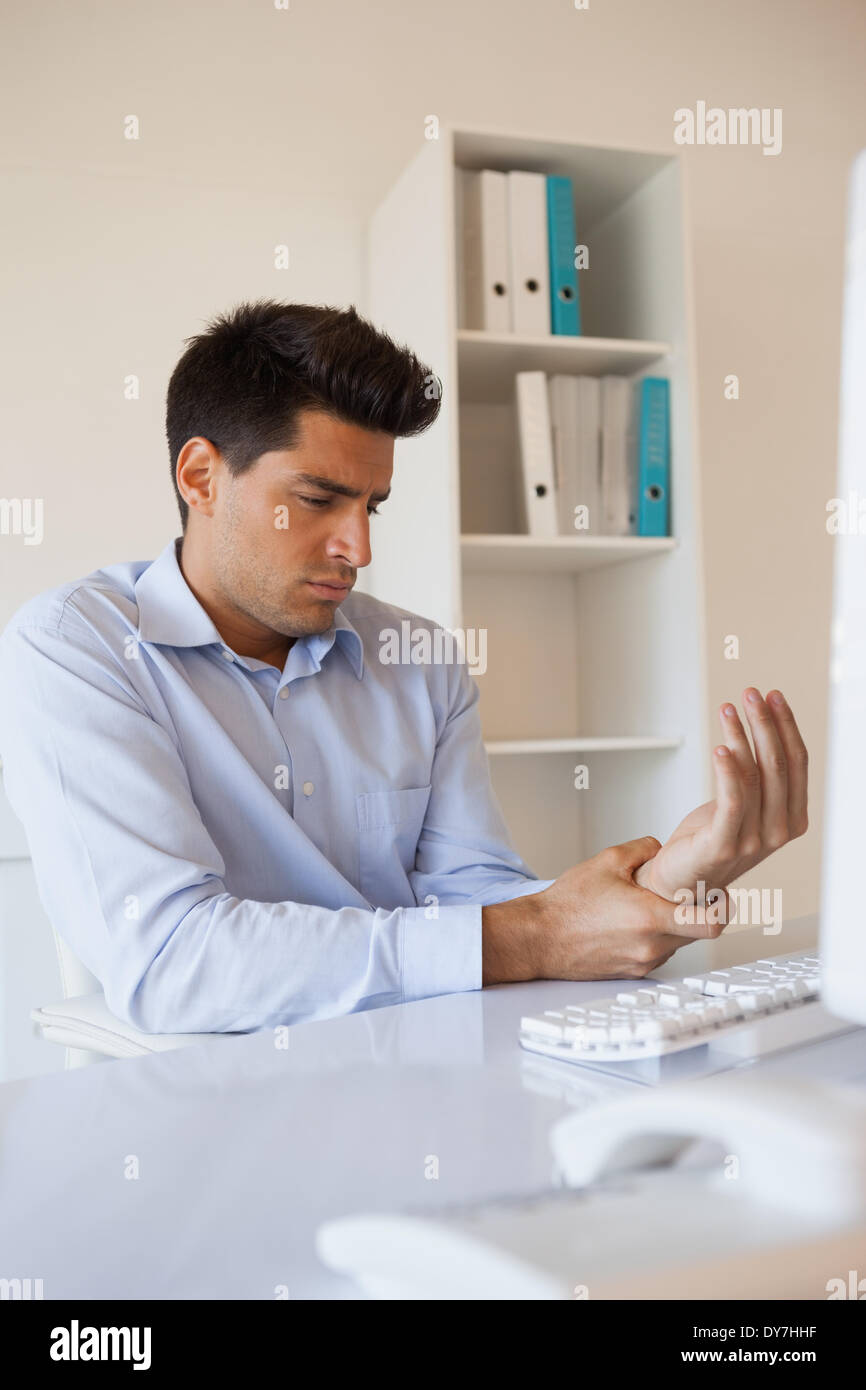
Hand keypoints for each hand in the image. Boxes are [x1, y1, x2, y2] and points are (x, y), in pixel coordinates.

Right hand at [482, 834, 725, 984]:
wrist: (537, 938)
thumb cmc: (566, 906)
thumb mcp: (606, 861)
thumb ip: (643, 849)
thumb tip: (663, 849)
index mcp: (650, 918)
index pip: (711, 923)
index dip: (725, 908)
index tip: (725, 895)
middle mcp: (652, 946)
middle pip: (697, 931)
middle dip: (696, 911)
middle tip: (686, 893)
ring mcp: (643, 963)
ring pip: (677, 942)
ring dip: (673, 924)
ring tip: (647, 906)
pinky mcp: (633, 972)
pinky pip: (658, 952)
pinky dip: (654, 936)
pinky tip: (631, 922)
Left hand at [634, 688, 807, 903]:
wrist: (678, 883)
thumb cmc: (709, 840)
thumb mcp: (743, 805)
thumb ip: (758, 778)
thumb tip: (762, 728)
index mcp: (792, 820)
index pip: (798, 764)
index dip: (786, 727)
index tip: (773, 697)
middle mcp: (778, 832)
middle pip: (778, 765)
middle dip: (765, 723)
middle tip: (751, 694)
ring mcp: (752, 841)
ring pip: (754, 776)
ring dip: (740, 735)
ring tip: (728, 709)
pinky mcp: (722, 846)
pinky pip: (731, 802)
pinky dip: (728, 771)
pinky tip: (721, 746)